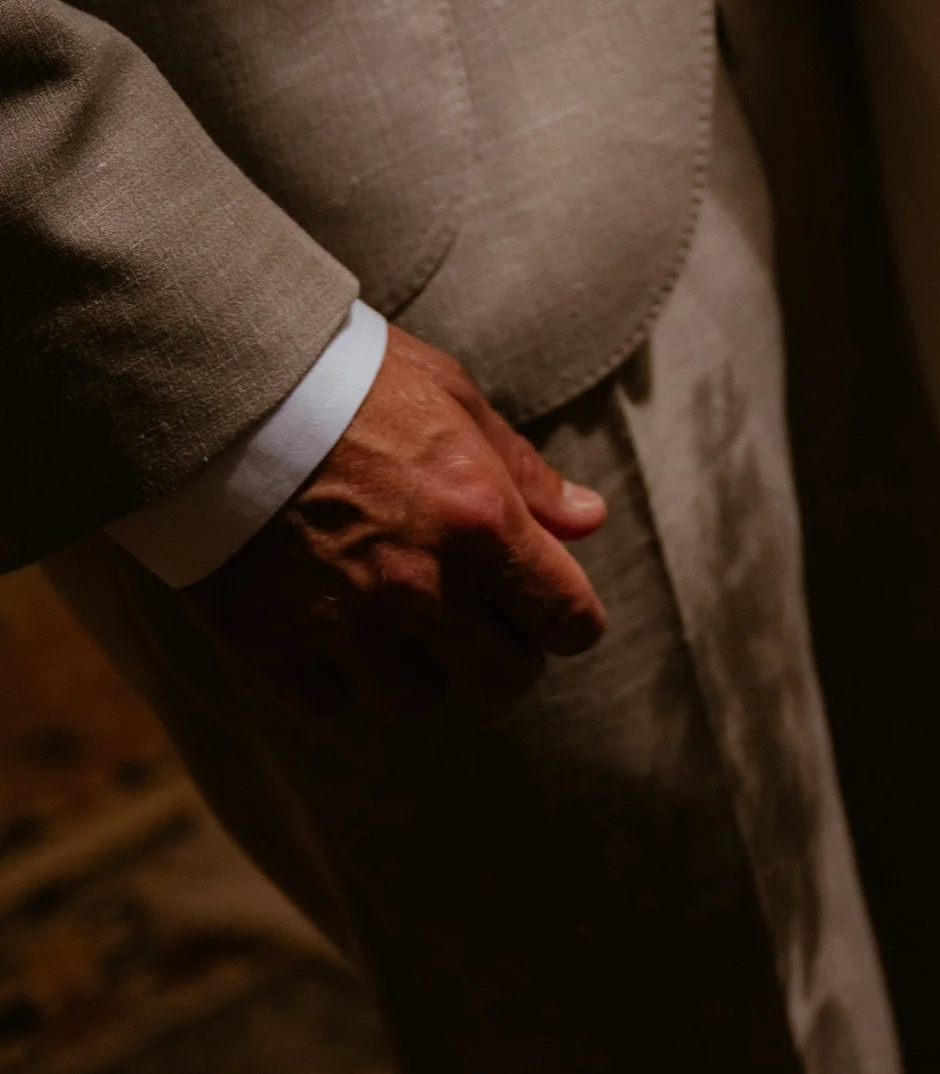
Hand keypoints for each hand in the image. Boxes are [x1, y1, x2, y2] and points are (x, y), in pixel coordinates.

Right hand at [192, 327, 607, 718]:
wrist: (217, 381)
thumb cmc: (346, 375)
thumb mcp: (453, 398)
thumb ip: (524, 472)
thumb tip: (587, 521)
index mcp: (482, 523)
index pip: (567, 622)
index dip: (567, 620)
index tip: (550, 608)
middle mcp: (424, 586)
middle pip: (502, 678)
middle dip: (502, 652)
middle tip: (477, 618)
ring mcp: (347, 622)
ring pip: (417, 696)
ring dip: (417, 664)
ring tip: (393, 614)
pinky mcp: (273, 641)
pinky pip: (329, 698)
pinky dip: (335, 673)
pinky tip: (326, 624)